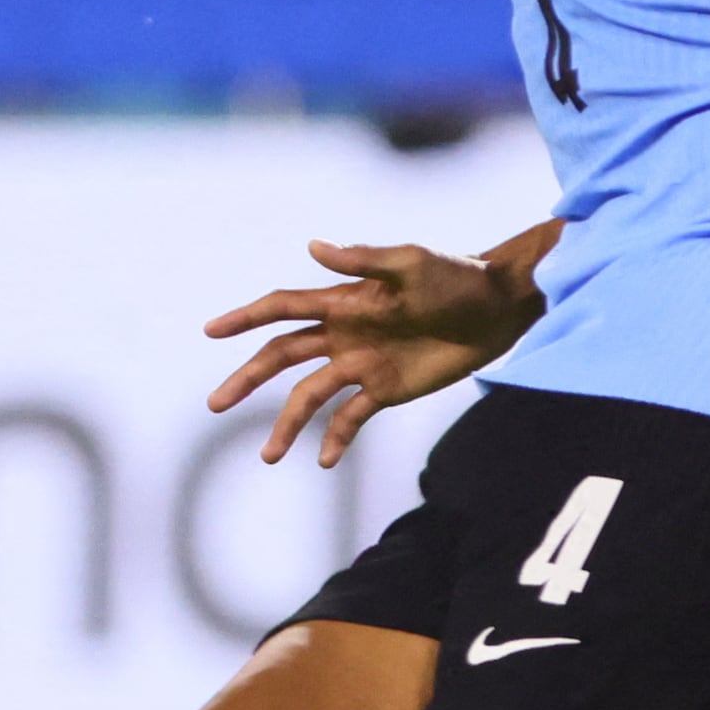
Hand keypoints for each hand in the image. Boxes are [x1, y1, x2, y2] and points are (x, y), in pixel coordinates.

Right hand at [202, 240, 535, 464]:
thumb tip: (312, 247)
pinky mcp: (385, 390)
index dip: (247, 318)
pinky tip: (324, 461)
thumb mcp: (411, 262)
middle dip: (247, 378)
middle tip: (216, 403)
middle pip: (282, 357)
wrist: (498, 308)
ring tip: (269, 457)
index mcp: (344, 301)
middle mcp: (343, 333)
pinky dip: (335, 439)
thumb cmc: (457, 276)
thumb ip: (363, 259)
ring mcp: (362, 364)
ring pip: (309, 396)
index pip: (284, 308)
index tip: (212, 331)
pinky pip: (350, 418)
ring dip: (287, 424)